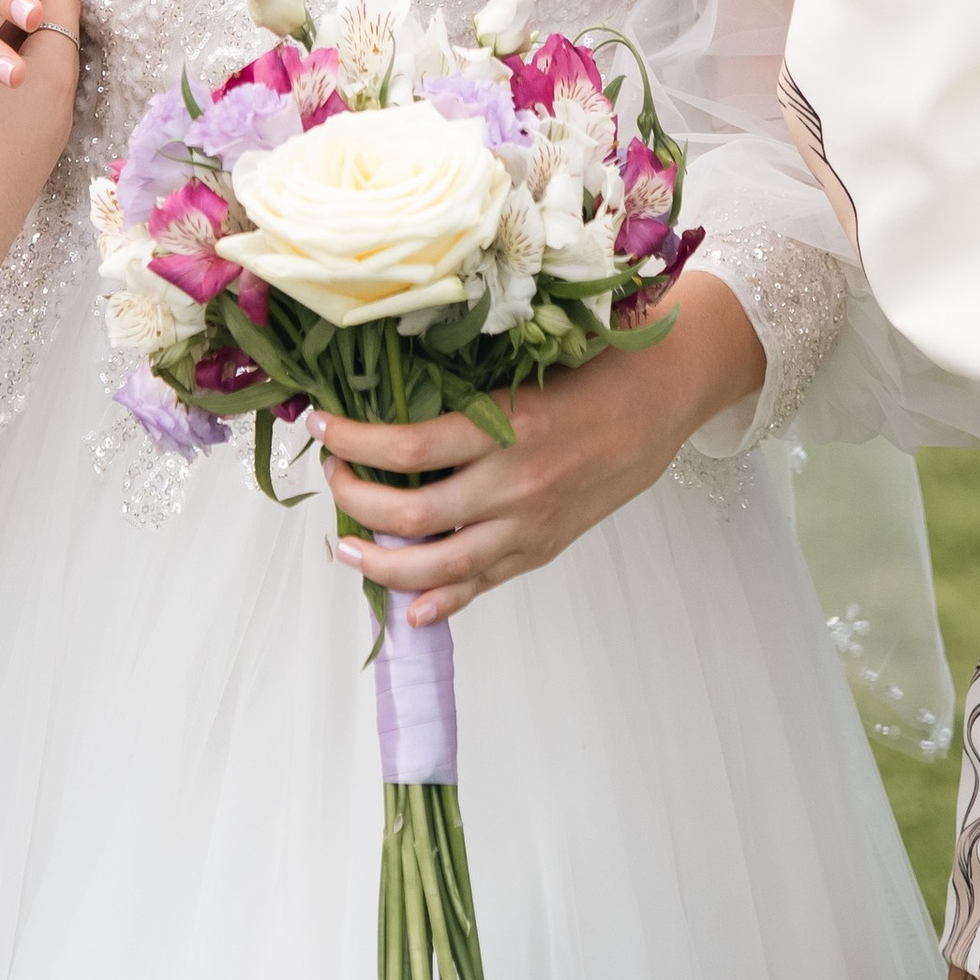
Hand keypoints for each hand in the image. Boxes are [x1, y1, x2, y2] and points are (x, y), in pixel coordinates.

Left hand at [317, 278, 764, 623]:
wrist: (662, 401)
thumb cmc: (593, 370)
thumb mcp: (522, 371)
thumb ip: (465, 397)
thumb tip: (392, 405)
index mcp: (505, 427)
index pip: (406, 445)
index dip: (351, 441)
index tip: (317, 426)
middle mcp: (513, 485)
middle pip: (410, 513)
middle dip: (355, 501)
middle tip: (332, 480)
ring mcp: (528, 526)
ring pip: (439, 565)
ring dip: (382, 564)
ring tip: (347, 551)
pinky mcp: (543, 550)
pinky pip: (484, 584)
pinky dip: (443, 601)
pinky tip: (411, 609)